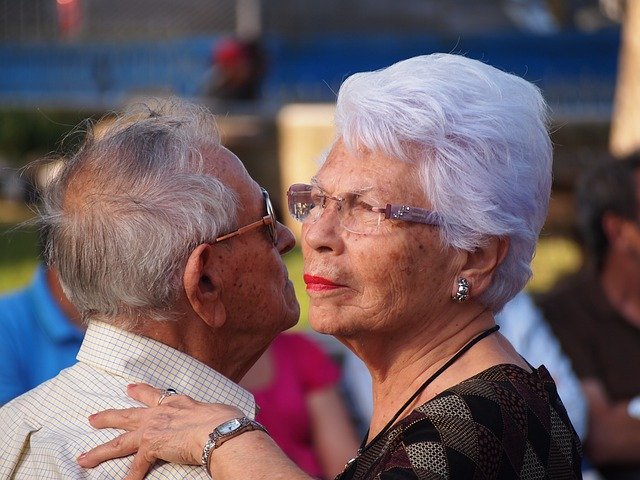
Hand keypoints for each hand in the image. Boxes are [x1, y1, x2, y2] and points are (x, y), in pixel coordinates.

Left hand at [77, 383, 243, 478]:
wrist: (220, 430)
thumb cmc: (227, 420)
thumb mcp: (220, 412)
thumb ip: (216, 415)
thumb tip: (231, 419)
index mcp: (178, 403)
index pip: (155, 395)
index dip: (140, 392)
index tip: (128, 388)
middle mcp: (161, 413)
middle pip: (128, 415)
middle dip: (108, 416)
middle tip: (92, 418)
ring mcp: (153, 429)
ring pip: (120, 441)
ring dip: (99, 451)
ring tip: (83, 458)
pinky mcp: (152, 446)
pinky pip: (136, 468)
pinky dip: (129, 478)